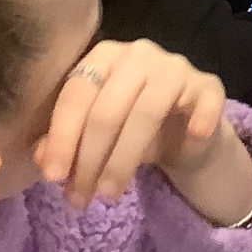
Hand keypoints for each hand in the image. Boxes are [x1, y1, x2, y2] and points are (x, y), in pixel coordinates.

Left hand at [38, 39, 251, 222]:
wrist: (185, 133)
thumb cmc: (130, 130)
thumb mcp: (93, 139)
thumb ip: (65, 143)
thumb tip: (42, 159)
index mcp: (104, 57)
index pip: (77, 93)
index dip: (62, 137)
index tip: (53, 177)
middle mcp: (139, 53)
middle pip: (107, 108)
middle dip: (89, 159)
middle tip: (79, 198)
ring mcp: (177, 67)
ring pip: (145, 113)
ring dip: (123, 160)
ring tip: (109, 195)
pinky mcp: (209, 86)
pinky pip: (204, 103)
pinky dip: (198, 122)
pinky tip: (187, 146)